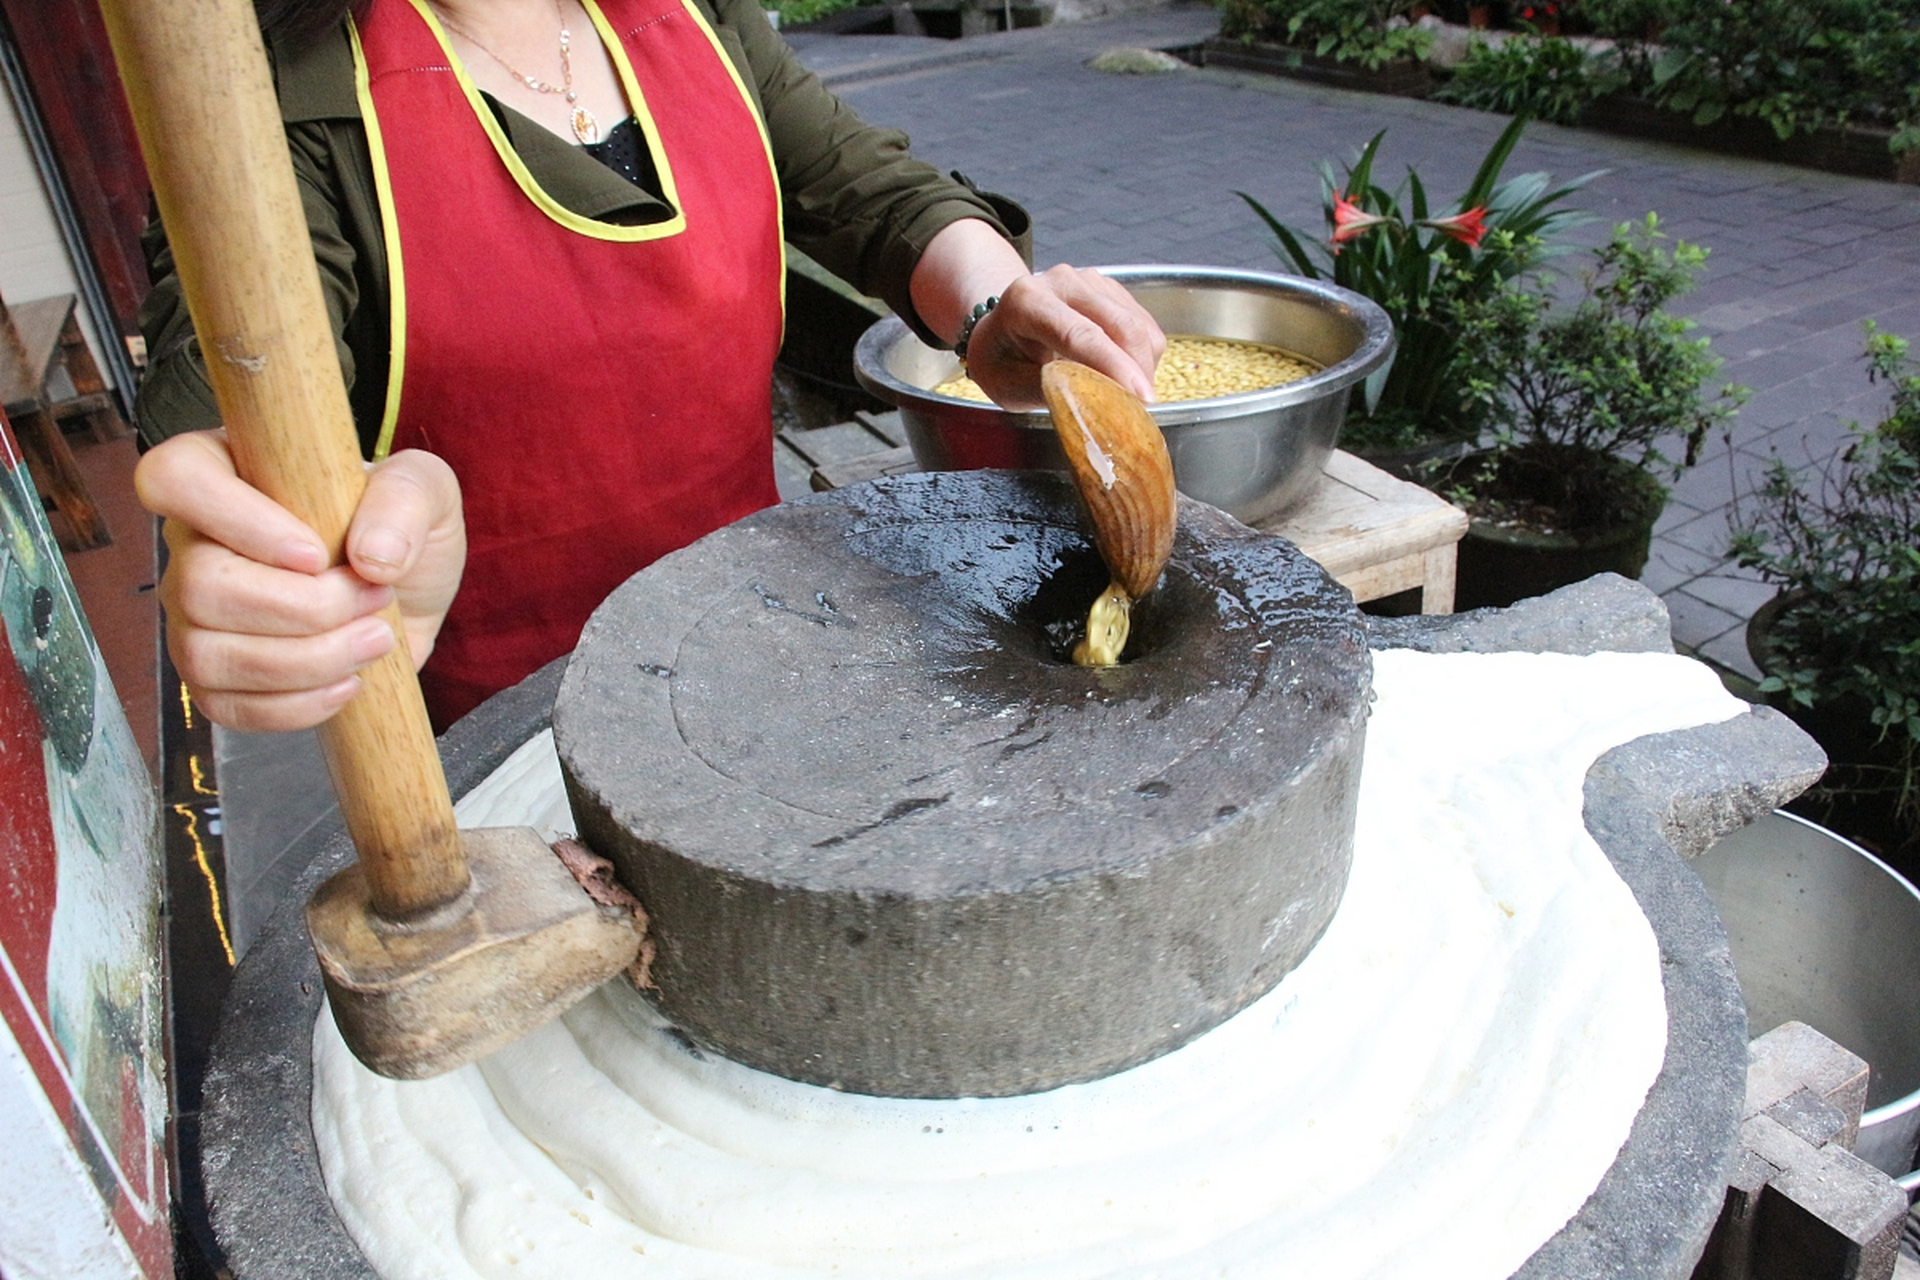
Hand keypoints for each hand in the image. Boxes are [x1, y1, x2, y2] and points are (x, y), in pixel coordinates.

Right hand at [135, 430, 465, 731]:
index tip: (316, 554)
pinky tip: (348, 683)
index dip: (237, 521)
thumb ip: (404, 502)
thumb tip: (370, 558)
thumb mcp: (424, 490)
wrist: (410, 595)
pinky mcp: (218, 674)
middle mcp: (195, 543)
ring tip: (376, 640)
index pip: (173, 477)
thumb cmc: (399, 527)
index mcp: (226, 471)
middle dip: (303, 609)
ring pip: (208, 654)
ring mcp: (196, 614)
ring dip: (307, 661)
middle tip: (375, 599)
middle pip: (198, 586)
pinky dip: (295, 706)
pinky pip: (225, 706)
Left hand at [960, 265, 1164, 409]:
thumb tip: (1096, 402)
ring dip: (1144, 366)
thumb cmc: (1000, 361)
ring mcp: (1088, 280)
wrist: (999, 328)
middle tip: (1142, 410)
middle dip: (1139, 371)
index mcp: (1027, 302)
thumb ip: (1051, 391)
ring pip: (1138, 325)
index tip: (1141, 397)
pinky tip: (1124, 373)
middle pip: (1120, 325)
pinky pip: (1143, 323)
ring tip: (1128, 396)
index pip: (1081, 335)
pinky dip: (1143, 355)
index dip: (1114, 366)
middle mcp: (1060, 282)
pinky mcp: (1109, 288)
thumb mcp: (1008, 386)